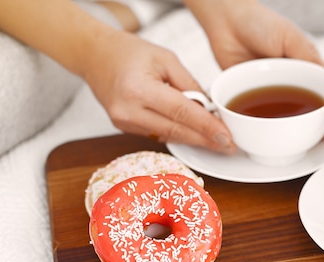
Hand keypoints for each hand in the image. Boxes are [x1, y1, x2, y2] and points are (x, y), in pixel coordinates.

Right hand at [80, 30, 235, 152]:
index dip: (206, 127)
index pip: (181, 113)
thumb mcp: (166, 58)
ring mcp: (124, 123)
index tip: (226, 137)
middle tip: (229, 146)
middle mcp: (129, 111)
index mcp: (139, 89)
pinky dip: (178, 133)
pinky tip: (194, 133)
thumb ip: (189, 85)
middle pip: (176, 131)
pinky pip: (158, 134)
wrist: (94, 56)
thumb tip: (210, 109)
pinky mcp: (125, 128)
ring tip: (217, 141)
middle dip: (206, 140)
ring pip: (169, 136)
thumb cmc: (128, 52)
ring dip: (194, 139)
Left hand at [188, 0, 323, 135]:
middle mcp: (288, 81)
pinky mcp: (249, 97)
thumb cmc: (259, 23)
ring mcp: (269, 91)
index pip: (323, 92)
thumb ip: (310, 59)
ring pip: (285, 118)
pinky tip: (272, 136)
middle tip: (323, 135)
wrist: (225, 20)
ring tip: (303, 140)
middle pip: (307, 109)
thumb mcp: (291, 38)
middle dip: (318, 124)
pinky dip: (265, 128)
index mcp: (304, 68)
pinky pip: (259, 117)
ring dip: (294, 131)